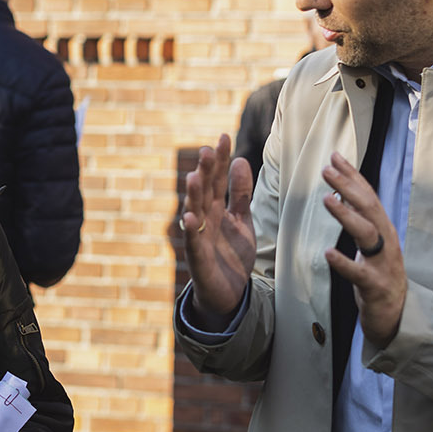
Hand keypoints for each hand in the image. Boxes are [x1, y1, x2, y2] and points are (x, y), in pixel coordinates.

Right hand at [181, 133, 256, 325]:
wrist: (229, 294)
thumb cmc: (232, 255)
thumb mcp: (242, 220)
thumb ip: (240, 193)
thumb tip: (241, 159)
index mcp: (216, 209)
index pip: (217, 179)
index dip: (220, 160)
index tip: (223, 137)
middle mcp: (204, 219)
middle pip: (204, 191)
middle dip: (205, 171)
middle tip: (208, 150)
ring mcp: (199, 238)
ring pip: (194, 212)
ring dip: (193, 195)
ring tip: (195, 176)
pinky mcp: (198, 258)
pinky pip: (193, 242)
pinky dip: (191, 229)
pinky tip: (190, 216)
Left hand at [322, 151, 406, 346]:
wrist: (398, 316)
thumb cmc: (380, 276)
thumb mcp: (372, 244)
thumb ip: (360, 220)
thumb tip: (340, 192)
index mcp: (384, 230)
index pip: (368, 196)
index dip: (353, 176)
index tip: (335, 157)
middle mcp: (387, 242)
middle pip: (369, 209)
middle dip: (348, 187)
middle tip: (327, 170)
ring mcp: (383, 264)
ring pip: (367, 235)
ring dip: (346, 215)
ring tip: (327, 200)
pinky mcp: (375, 286)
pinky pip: (359, 274)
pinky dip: (343, 263)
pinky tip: (327, 253)